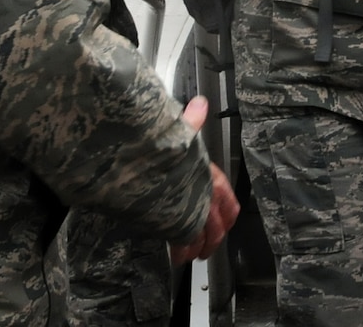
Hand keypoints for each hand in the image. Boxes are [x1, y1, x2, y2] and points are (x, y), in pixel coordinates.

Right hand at [169, 96, 240, 263]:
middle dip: (215, 236)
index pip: (228, 199)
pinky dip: (181, 253)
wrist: (134, 158)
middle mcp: (202, 195)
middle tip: (209, 243)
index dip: (228, 213)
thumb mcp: (178, 128)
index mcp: (208, 173)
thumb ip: (191, 120)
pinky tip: (177, 256)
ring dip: (200, 247)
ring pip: (204, 238)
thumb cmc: (156, 143)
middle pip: (219, 224)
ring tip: (194, 253)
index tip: (226, 219)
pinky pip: (182, 245)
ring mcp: (188, 213)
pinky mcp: (171, 226)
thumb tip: (199, 105)